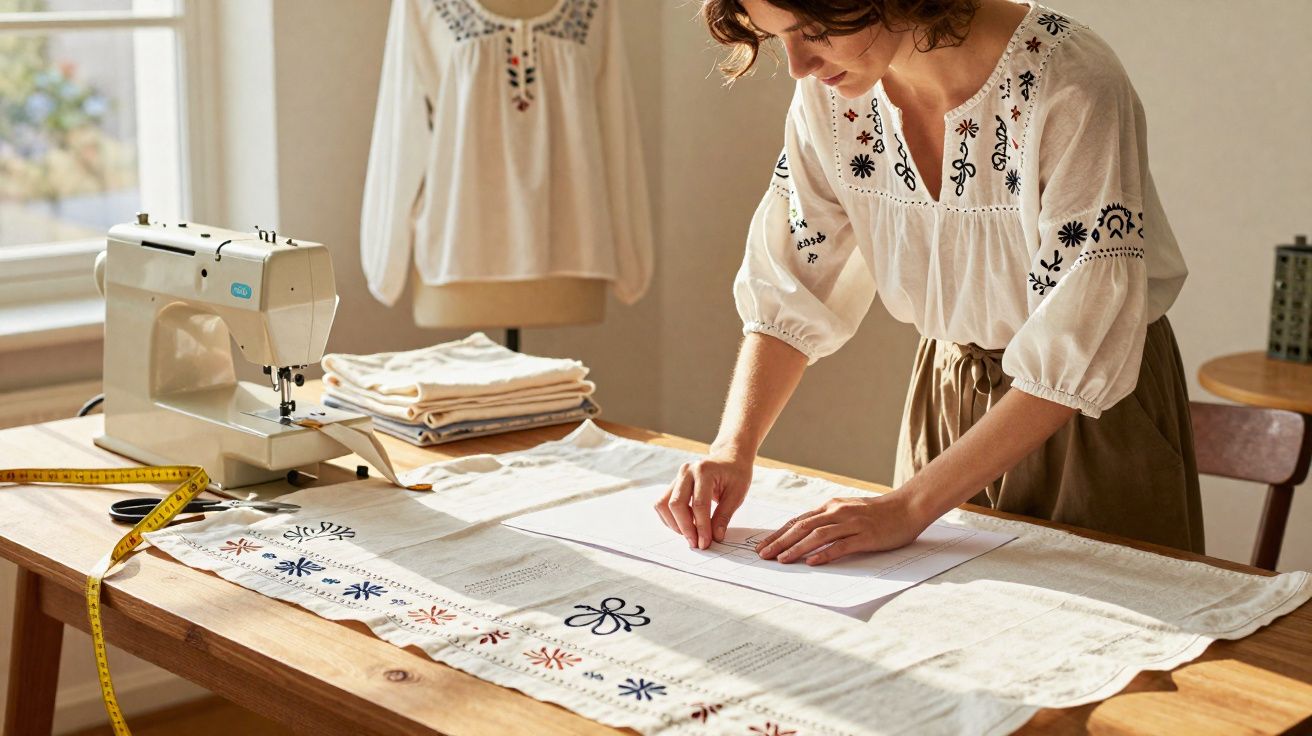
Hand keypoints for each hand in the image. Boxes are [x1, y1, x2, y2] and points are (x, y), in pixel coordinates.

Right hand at [653, 451, 752, 549]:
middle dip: (685, 528)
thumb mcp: (737, 494)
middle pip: (676, 504)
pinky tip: (685, 525)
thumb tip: (715, 537)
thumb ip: (724, 516)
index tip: (705, 543)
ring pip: (664, 504)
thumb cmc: (736, 474)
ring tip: (690, 534)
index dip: (702, 527)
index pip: (699, 504)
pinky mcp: (673, 483)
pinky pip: (663, 503)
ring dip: (674, 524)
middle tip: (696, 543)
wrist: (729, 458)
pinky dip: (670, 518)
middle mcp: (686, 471)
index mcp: (704, 470)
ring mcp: (677, 476)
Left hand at [755, 492, 929, 565]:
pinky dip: (825, 554)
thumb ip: (829, 519)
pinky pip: (841, 545)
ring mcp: (851, 524)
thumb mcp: (848, 510)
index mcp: (831, 507)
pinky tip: (812, 562)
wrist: (907, 506)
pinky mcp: (865, 536)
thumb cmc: (878, 512)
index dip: (779, 533)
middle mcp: (837, 513)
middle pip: (802, 527)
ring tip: (782, 560)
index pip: (798, 521)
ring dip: (797, 548)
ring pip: (818, 536)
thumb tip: (806, 533)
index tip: (763, 545)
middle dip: (780, 541)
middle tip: (763, 555)